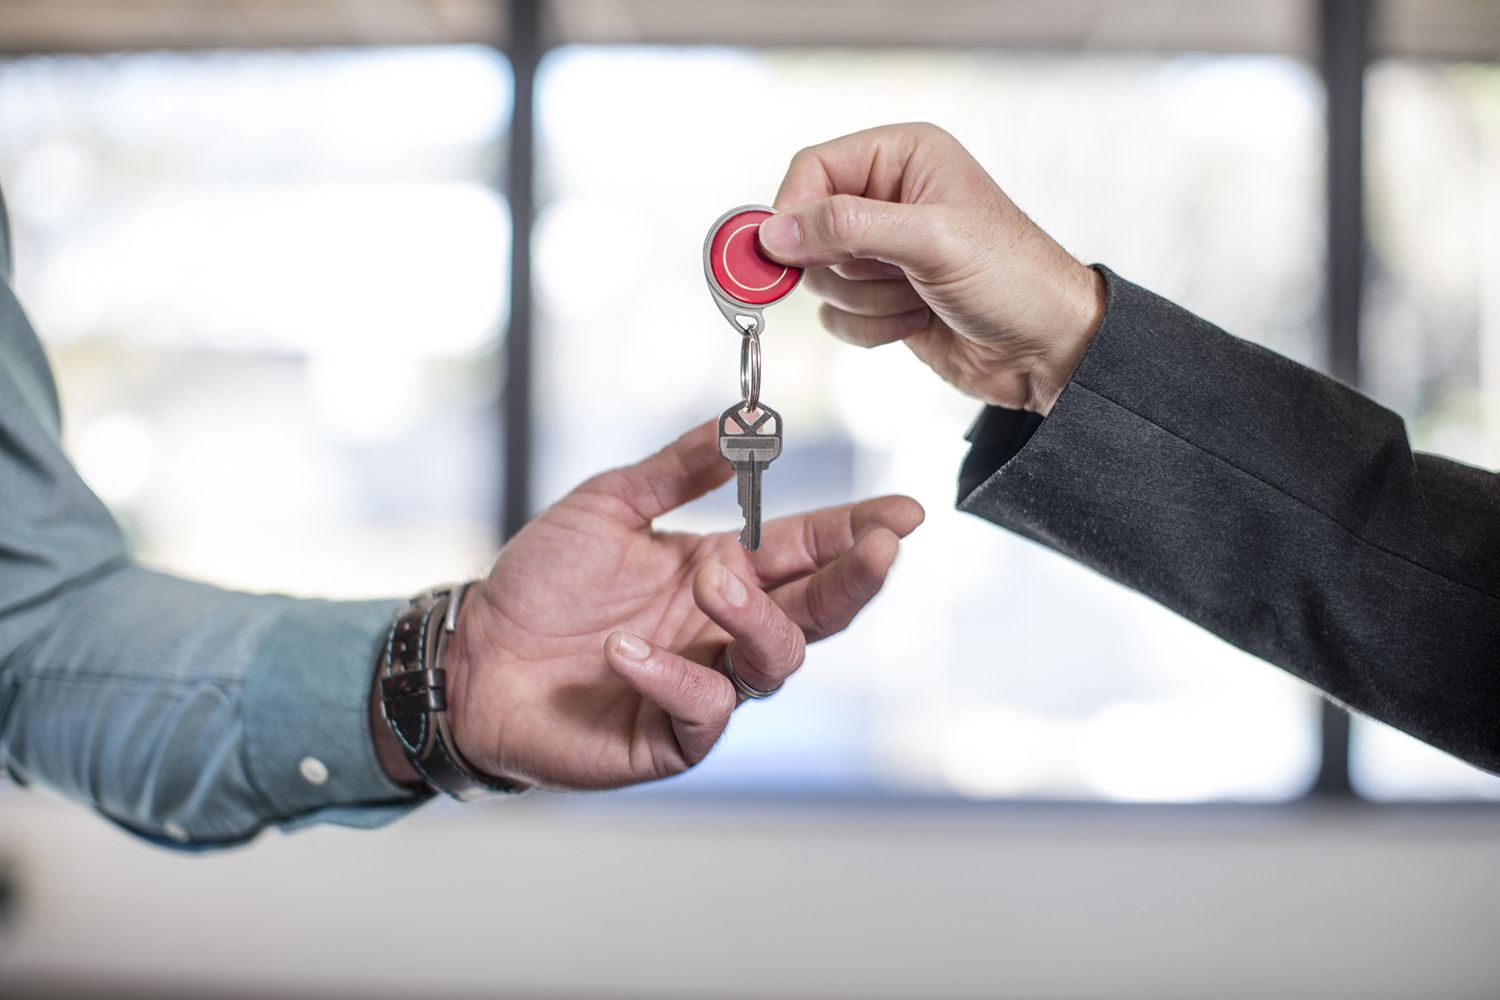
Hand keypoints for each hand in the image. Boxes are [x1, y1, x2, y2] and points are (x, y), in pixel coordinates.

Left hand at [422, 420, 922, 789]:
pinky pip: (705, 709)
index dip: (858, 532)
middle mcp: (725, 629)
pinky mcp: (671, 736)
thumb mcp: (609, 504)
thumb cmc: (540, 584)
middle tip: (875, 545)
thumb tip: (739, 422)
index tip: (904, 511)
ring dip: (755, 616)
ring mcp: (704, 683)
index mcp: (722, 571)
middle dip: (854, 577)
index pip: (808, 550)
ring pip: (776, 660)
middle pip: (817, 610)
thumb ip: (678, 468)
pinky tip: (626, 648)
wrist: (473, 654)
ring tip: (709, 580)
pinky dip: (674, 676)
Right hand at [758, 122, 1105, 414]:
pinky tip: (916, 321)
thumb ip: (848, 227)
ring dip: (866, 301)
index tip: (784, 253)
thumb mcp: (931, 241)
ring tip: (919, 298)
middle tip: (889, 276)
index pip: (813, 169)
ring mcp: (883, 252)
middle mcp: (888, 198)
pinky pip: (836, 315)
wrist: (1049, 350)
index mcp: (904, 157)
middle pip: (808, 229)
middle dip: (845, 266)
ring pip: (820, 278)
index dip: (794, 211)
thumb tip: (775, 229)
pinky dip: (870, 328)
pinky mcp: (881, 299)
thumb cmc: (1015, 279)